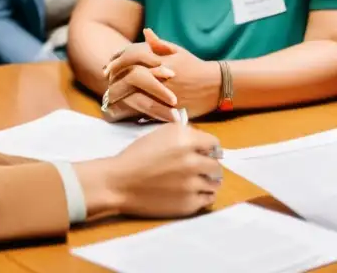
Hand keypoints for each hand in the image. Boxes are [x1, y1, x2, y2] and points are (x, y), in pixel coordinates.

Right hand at [77, 123, 222, 218]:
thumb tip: (204, 143)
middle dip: (209, 165)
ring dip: (208, 181)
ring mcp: (191, 184)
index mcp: (185, 140)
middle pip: (217, 164)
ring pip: (215, 183)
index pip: (214, 143)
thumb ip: (186, 134)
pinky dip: (203, 195)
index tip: (206, 152)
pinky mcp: (188, 204)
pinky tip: (194, 192)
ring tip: (198, 181)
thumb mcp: (162, 133)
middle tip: (201, 168)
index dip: (210, 148)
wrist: (119, 183)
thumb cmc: (137, 156)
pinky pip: (208, 199)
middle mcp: (191, 161)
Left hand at [103, 29, 221, 120]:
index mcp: (162, 59)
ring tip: (110, 91)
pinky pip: (143, 108)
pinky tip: (121, 106)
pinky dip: (130, 106)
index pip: (133, 54)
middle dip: (115, 73)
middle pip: (130, 71)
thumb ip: (160, 44)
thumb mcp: (179, 51)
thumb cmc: (196, 67)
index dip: (119, 57)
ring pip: (134, 90)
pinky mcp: (166, 108)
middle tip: (106, 76)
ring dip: (119, 90)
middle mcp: (161, 74)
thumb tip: (146, 32)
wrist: (215, 86)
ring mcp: (163, 92)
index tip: (110, 62)